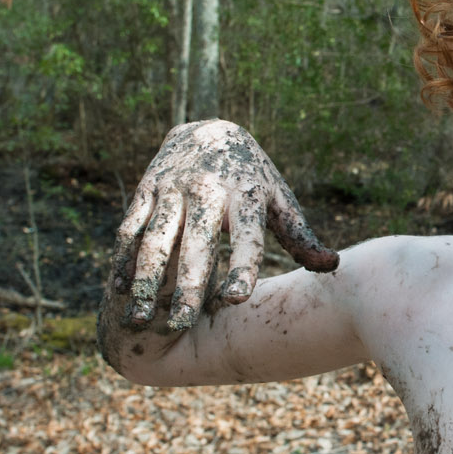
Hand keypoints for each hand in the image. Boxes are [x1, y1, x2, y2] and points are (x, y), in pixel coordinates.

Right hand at [109, 120, 339, 331]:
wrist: (209, 129)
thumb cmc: (252, 178)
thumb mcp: (278, 199)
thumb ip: (300, 235)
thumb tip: (331, 265)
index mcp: (246, 194)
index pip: (246, 235)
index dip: (242, 266)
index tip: (236, 297)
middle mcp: (207, 190)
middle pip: (197, 243)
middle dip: (189, 285)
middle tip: (183, 323)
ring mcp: (172, 188)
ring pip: (156, 239)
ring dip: (146, 279)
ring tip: (139, 318)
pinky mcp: (147, 188)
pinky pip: (131, 226)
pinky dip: (125, 258)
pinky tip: (121, 290)